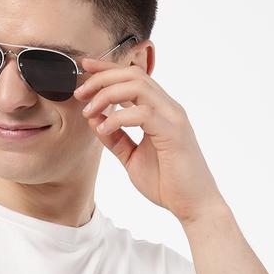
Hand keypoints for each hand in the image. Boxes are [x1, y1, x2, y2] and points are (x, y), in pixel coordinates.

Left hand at [74, 57, 227, 224]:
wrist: (193, 205)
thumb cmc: (167, 183)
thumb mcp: (132, 158)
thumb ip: (115, 139)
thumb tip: (95, 119)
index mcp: (159, 111)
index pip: (133, 78)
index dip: (107, 69)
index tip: (84, 68)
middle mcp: (168, 108)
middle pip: (133, 75)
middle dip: (102, 78)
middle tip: (79, 93)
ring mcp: (173, 117)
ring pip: (138, 86)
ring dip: (107, 94)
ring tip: (88, 111)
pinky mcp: (173, 132)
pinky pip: (142, 113)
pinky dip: (118, 118)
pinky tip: (103, 129)